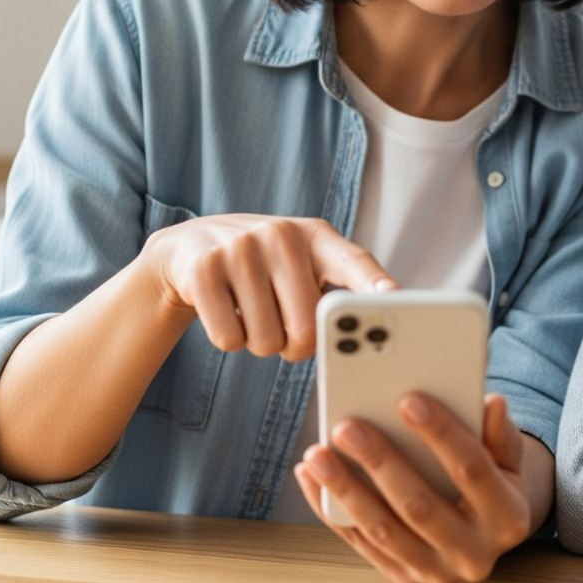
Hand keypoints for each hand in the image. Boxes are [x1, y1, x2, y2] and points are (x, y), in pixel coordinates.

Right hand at [142, 215, 395, 360]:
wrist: (188, 248)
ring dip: (260, 343)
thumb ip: (334, 290)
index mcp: (315, 236)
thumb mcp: (299, 263)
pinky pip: (230, 340)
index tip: (394, 299)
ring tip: (251, 311)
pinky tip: (224, 310)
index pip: (354, 262)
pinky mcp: (203, 270)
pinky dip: (229, 339)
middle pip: (307, 329)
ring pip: (267, 342)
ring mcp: (239, 249)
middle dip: (297, 347)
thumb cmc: (261, 268)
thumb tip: (360, 333)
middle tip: (285, 331)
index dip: (375, 282)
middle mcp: (281, 235)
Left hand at [293, 393, 549, 582]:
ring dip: (345, 490)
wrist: (487, 535)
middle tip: (347, 427)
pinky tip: (312, 478)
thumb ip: (500, 432)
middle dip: (380, 462)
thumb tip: (491, 404)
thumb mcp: (508, 458)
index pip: (472, 470)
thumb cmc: (493, 483)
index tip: (408, 400)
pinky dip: (332, 511)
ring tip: (318, 454)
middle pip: (420, 505)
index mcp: (508, 518)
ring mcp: (438, 572)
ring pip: (384, 530)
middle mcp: (475, 553)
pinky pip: (361, 544)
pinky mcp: (405, 578)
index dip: (441, 434)